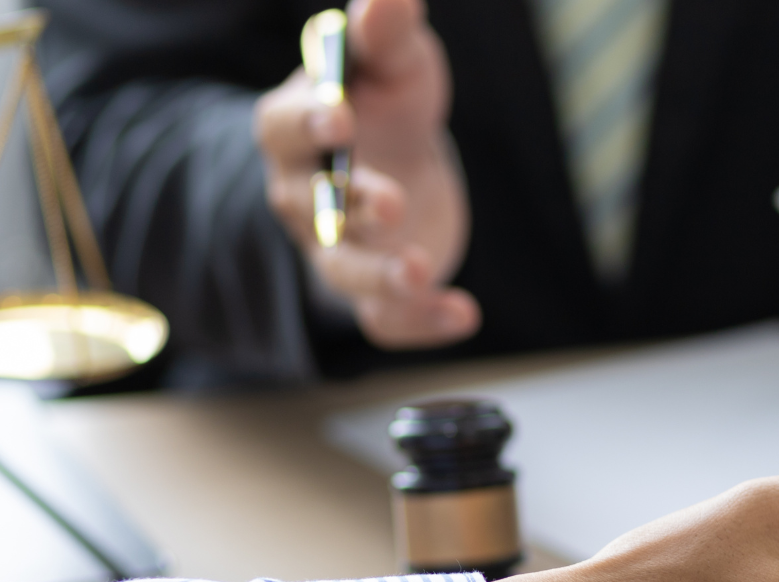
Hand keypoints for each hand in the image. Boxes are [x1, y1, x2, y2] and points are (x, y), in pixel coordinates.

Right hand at [253, 0, 477, 347]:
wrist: (405, 165)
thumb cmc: (388, 105)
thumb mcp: (396, 65)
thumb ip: (388, 33)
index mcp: (297, 130)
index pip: (284, 126)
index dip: (308, 120)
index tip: (341, 114)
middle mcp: (305, 196)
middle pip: (309, 206)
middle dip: (348, 205)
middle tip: (389, 201)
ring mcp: (338, 248)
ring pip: (342, 270)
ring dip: (379, 275)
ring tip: (421, 268)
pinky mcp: (377, 291)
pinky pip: (386, 318)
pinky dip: (422, 322)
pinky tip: (464, 314)